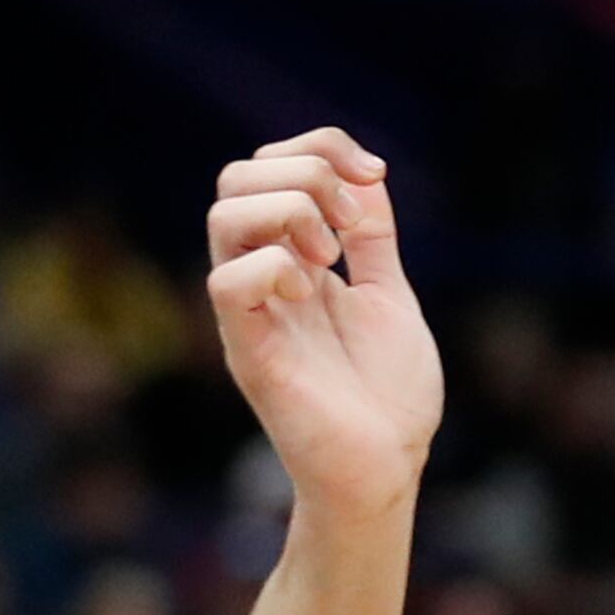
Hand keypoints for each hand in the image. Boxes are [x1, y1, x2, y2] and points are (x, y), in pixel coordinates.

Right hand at [204, 129, 442, 517]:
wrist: (388, 466)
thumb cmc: (386, 394)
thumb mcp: (389, 296)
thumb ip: (372, 241)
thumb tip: (366, 177)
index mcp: (292, 259)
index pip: (269, 167)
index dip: (321, 148)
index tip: (375, 176)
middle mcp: (261, 278)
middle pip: (237, 178)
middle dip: (306, 173)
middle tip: (353, 225)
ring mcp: (250, 312)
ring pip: (225, 215)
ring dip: (292, 213)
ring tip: (333, 257)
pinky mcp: (251, 351)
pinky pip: (227, 282)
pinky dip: (276, 266)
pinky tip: (314, 291)